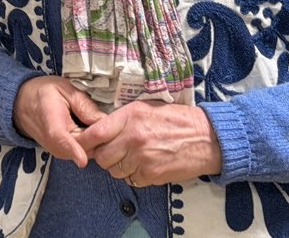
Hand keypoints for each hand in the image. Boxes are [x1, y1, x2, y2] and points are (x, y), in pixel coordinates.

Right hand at [12, 76, 104, 167]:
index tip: (82, 160)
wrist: (22, 105)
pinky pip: (86, 151)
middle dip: (104, 138)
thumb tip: (105, 121)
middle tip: (120, 122)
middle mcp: (56, 144)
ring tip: (110, 123)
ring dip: (101, 141)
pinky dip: (95, 142)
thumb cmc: (43, 93)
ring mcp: (61, 152)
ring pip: (89, 151)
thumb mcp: (63, 89)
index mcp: (52, 125)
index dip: (73, 150)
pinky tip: (100, 129)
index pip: (62, 140)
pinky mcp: (66, 154)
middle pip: (86, 147)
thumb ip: (84, 105)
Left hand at [75, 100, 222, 186]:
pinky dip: (134, 176)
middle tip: (114, 151)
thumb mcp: (145, 107)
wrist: (207, 138)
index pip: (95, 133)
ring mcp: (142, 158)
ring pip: (114, 171)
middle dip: (104, 156)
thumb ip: (120, 118)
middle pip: (101, 156)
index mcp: (130, 117)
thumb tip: (97, 129)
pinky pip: (131, 180)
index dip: (84, 141)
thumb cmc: (176, 120)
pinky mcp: (152, 175)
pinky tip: (145, 165)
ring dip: (119, 167)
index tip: (81, 143)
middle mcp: (133, 138)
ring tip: (133, 157)